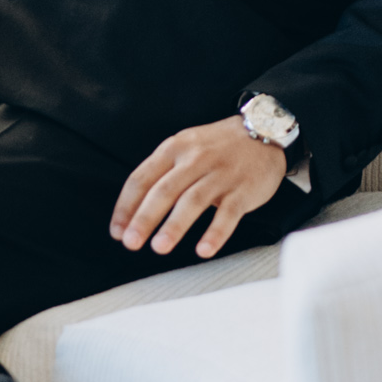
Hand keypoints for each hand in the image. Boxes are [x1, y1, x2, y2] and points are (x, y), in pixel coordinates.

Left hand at [110, 118, 287, 261]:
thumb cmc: (219, 146)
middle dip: (145, 218)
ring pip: (193, 200)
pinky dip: (216, 232)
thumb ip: (162, 172)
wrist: (264, 131)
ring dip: (175, 226)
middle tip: (131, 242)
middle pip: (164, 190)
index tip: (118, 231)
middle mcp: (195, 159)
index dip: (126, 206)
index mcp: (174, 148)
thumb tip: (133, 210)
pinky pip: (228, 213)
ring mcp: (220, 174)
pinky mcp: (243, 189)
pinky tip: (204, 249)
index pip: (141, 178)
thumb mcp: (185, 146)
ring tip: (160, 247)